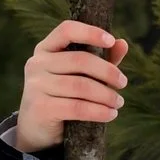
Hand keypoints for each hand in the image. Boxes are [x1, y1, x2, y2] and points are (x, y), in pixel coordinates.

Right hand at [13, 20, 126, 153]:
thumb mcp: (78, 75)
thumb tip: (123, 44)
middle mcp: (37, 63)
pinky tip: (110, 114)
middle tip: (123, 83)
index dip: (90, 32)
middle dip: (107, 72)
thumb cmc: (62, 96)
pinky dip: (99, 111)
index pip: (67, 30)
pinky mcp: (41, 108)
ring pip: (81, 86)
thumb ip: (100, 59)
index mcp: (46, 49)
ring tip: (118, 102)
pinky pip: (77, 108)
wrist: (37, 129)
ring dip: (106, 95)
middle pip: (80, 60)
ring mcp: (36, 85)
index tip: (111, 40)